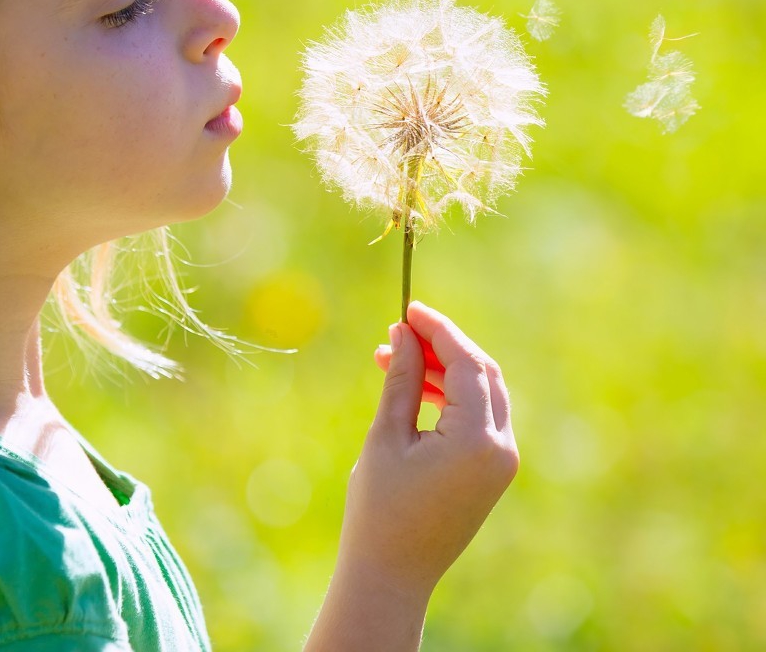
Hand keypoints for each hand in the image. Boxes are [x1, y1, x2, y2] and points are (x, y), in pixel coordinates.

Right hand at [334, 301, 519, 603]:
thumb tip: (404, 331)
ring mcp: (502, 462)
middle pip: (482, 372)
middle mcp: (501, 448)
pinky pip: (479, 416)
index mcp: (476, 439)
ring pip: (482, 392)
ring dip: (442, 369)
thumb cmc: (380, 507)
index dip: (437, 329)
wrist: (393, 573)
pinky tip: (411, 387)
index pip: (465, 363)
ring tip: (390, 357)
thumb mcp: (386, 434)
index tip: (407, 308)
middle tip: (399, 330)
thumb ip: (400, 377)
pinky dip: (449, 395)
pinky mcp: (493, 471)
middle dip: (442, 345)